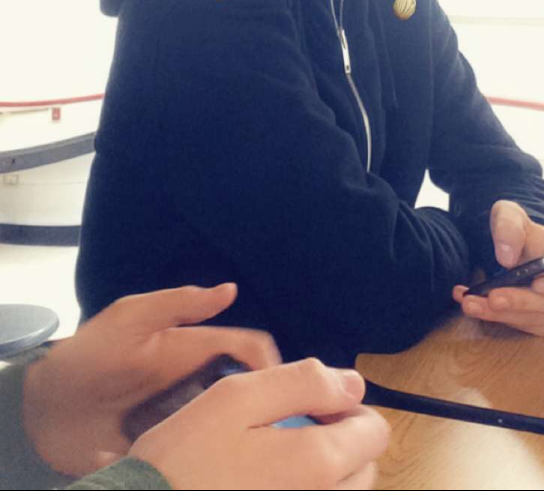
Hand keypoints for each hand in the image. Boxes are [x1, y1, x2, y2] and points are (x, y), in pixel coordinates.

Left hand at [22, 283, 280, 476]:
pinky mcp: (167, 456)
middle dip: (266, 410)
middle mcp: (196, 388)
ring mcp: (182, 423)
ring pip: (230, 431)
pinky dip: (210, 466)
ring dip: (241, 441)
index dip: (272, 367)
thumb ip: (177, 304)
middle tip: (278, 433)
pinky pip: (198, 462)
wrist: (42, 411)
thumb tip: (230, 289)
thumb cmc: (89, 356)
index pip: (250, 354)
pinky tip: (215, 471)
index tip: (284, 392)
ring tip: (251, 458)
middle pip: (247, 395)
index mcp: (194, 352)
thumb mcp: (130, 320)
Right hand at [129, 357, 390, 490]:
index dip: (346, 408)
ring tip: (274, 460)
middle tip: (288, 431)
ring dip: (324, 471)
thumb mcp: (237, 397)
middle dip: (338, 441)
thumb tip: (352, 383)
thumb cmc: (185, 458)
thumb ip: (303, 382)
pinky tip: (265, 483)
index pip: (375, 430)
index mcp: (319, 463)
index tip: (312, 406)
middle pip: (365, 466)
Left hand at [452, 200, 543, 336]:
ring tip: (471, 302)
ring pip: (533, 321)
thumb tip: (506, 257)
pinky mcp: (540, 323)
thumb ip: (509, 227)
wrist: (512, 247)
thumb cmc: (519, 231)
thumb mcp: (510, 215)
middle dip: (519, 303)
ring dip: (501, 315)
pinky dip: (496, 319)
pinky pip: (521, 328)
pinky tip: (475, 305)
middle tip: (492, 298)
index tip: (537, 284)